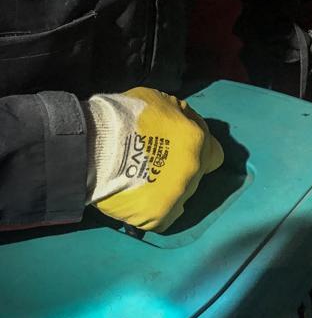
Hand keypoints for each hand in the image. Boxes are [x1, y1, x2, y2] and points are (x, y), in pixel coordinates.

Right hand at [83, 87, 223, 231]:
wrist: (92, 146)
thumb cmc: (123, 116)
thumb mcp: (158, 100)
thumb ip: (178, 115)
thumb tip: (184, 123)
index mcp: (197, 142)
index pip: (214, 154)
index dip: (199, 151)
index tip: (182, 149)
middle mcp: (193, 172)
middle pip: (194, 175)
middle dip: (179, 169)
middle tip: (153, 163)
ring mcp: (178, 197)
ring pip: (178, 196)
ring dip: (165, 189)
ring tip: (139, 181)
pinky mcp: (159, 217)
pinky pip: (162, 217)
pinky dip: (151, 209)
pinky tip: (137, 199)